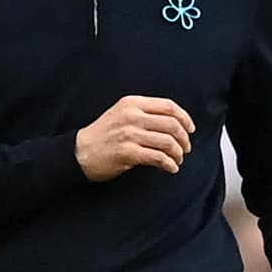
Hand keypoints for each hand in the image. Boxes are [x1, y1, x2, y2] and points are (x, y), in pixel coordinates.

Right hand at [76, 95, 194, 180]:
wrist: (80, 152)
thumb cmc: (104, 134)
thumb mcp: (122, 113)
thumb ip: (145, 113)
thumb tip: (175, 122)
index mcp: (132, 103)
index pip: (168, 106)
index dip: (185, 118)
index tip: (191, 129)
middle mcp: (132, 116)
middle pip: (171, 124)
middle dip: (184, 138)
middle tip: (186, 148)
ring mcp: (129, 134)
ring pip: (167, 142)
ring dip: (178, 153)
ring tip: (178, 159)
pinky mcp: (128, 153)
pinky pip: (158, 158)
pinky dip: (169, 164)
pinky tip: (171, 168)